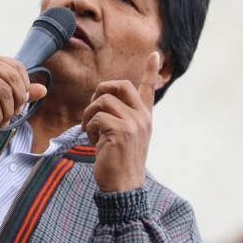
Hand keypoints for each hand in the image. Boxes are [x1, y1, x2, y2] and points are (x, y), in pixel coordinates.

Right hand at [0, 53, 46, 142]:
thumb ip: (20, 92)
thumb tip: (44, 90)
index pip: (18, 67)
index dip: (24, 87)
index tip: (20, 104)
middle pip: (13, 80)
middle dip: (17, 102)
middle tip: (12, 116)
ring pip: (5, 94)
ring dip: (7, 113)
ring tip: (2, 123)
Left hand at [81, 52, 160, 191]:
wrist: (123, 188)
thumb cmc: (118, 164)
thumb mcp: (125, 138)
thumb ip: (120, 120)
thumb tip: (101, 105)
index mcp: (145, 118)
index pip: (148, 89)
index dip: (151, 71)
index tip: (155, 54)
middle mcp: (142, 117)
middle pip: (120, 85)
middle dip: (100, 91)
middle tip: (92, 110)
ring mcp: (133, 123)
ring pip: (103, 101)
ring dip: (89, 115)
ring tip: (89, 132)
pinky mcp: (120, 131)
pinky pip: (96, 117)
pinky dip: (88, 128)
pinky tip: (92, 142)